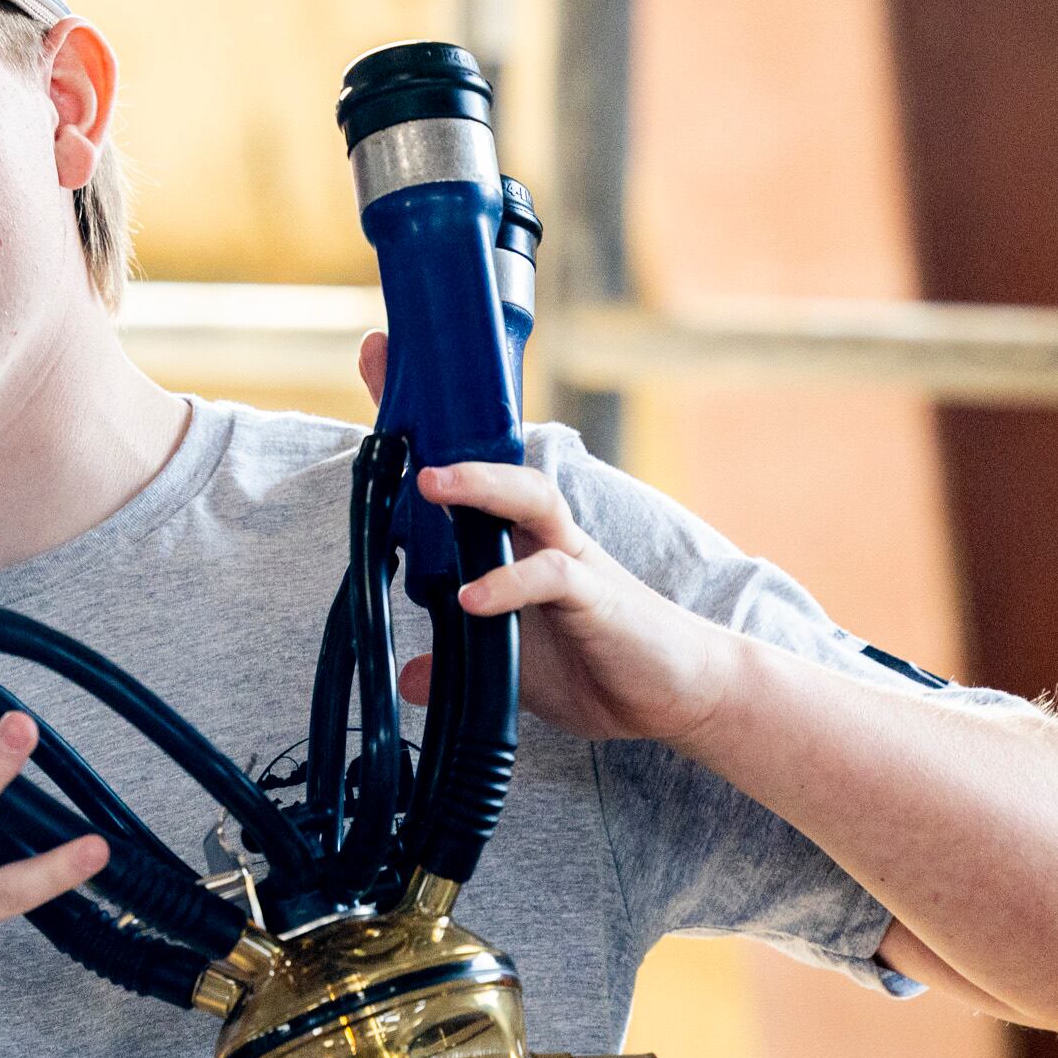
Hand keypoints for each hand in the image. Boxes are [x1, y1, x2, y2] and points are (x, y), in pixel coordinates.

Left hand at [359, 330, 739, 745]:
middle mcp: (542, 536)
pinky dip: (510, 584)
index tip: (380, 364)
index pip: (469, 474)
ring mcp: (572, 559)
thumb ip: (461, 663)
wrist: (677, 694)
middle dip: (445, 426)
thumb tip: (411, 676)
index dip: (427, 424)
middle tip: (391, 392)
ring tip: (430, 481)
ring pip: (530, 498)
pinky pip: (552, 575)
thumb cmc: (597, 660)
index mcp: (516, 541)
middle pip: (497, 462)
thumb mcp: (511, 666)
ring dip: (481, 484)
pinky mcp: (596, 596)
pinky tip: (471, 599)